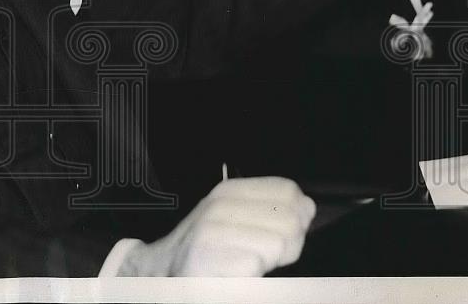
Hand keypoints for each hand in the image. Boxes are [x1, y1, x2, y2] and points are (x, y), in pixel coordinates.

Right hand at [118, 176, 315, 275]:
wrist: (159, 272)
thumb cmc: (206, 251)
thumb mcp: (233, 219)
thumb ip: (270, 210)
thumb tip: (307, 206)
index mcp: (229, 191)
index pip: (288, 190)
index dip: (296, 216)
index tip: (278, 233)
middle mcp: (219, 204)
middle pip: (290, 220)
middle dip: (288, 245)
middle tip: (262, 257)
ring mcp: (211, 231)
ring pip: (277, 244)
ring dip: (270, 264)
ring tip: (246, 267)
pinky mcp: (206, 259)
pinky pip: (256, 265)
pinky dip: (253, 277)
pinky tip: (235, 277)